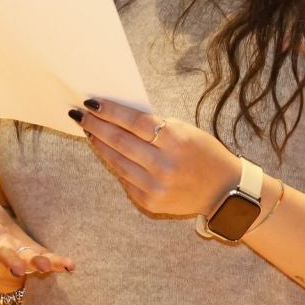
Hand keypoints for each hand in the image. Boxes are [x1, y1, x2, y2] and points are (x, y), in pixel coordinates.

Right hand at [0, 163, 74, 292]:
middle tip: (16, 270)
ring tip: (46, 267)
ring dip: (37, 263)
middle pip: (4, 254)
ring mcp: (17, 253)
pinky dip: (57, 263)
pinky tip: (70, 266)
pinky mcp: (33, 254)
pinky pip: (46, 259)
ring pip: (27, 260)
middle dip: (10, 261)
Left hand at [71, 98, 242, 217]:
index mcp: (175, 140)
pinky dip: (112, 163)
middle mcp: (164, 164)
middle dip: (96, 126)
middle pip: (120, 141)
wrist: (224, 191)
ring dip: (99, 144)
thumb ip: (155, 126)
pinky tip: (104, 151)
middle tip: (79, 115)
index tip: (90, 103)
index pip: (133, 122)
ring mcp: (155, 185)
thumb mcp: (186, 131)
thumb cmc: (204, 153)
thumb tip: (118, 116)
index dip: (109, 111)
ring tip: (88, 131)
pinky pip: (124, 178)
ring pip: (117, 161)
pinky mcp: (150, 201)